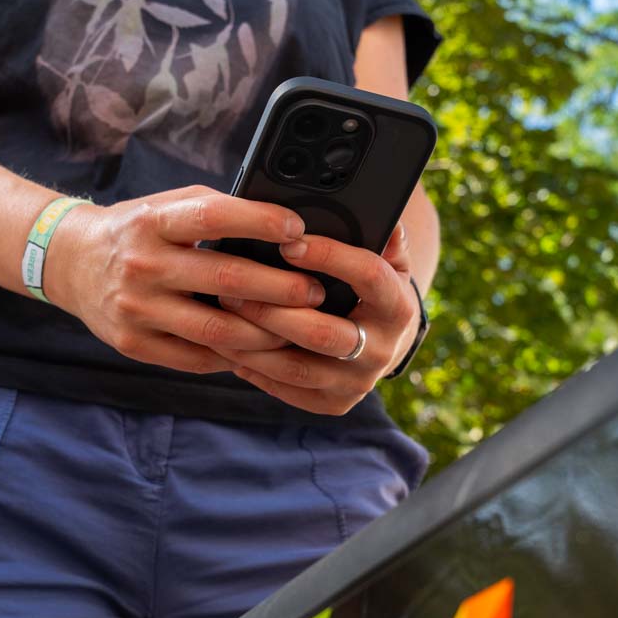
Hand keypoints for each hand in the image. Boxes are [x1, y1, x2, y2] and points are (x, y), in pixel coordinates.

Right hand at [44, 185, 327, 376]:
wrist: (71, 263)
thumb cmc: (137, 230)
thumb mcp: (166, 206)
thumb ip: (214, 211)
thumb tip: (281, 226)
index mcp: (153, 222)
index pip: (213, 217)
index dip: (260, 222)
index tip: (297, 230)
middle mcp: (142, 265)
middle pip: (226, 279)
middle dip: (281, 287)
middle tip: (315, 291)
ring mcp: (136, 309)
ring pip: (217, 330)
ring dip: (266, 332)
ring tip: (297, 327)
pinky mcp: (134, 344)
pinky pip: (196, 358)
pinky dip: (234, 356)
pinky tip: (260, 349)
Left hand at [221, 222, 420, 414]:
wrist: (384, 343)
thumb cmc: (374, 290)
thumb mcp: (388, 260)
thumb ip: (384, 235)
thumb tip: (381, 212)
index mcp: (398, 307)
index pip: (368, 277)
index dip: (330, 257)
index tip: (289, 242)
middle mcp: (383, 350)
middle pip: (323, 333)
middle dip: (273, 310)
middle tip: (232, 288)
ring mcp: (357, 383)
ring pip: (296, 367)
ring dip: (252, 343)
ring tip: (218, 316)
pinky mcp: (333, 404)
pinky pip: (286, 388)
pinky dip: (254, 368)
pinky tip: (226, 345)